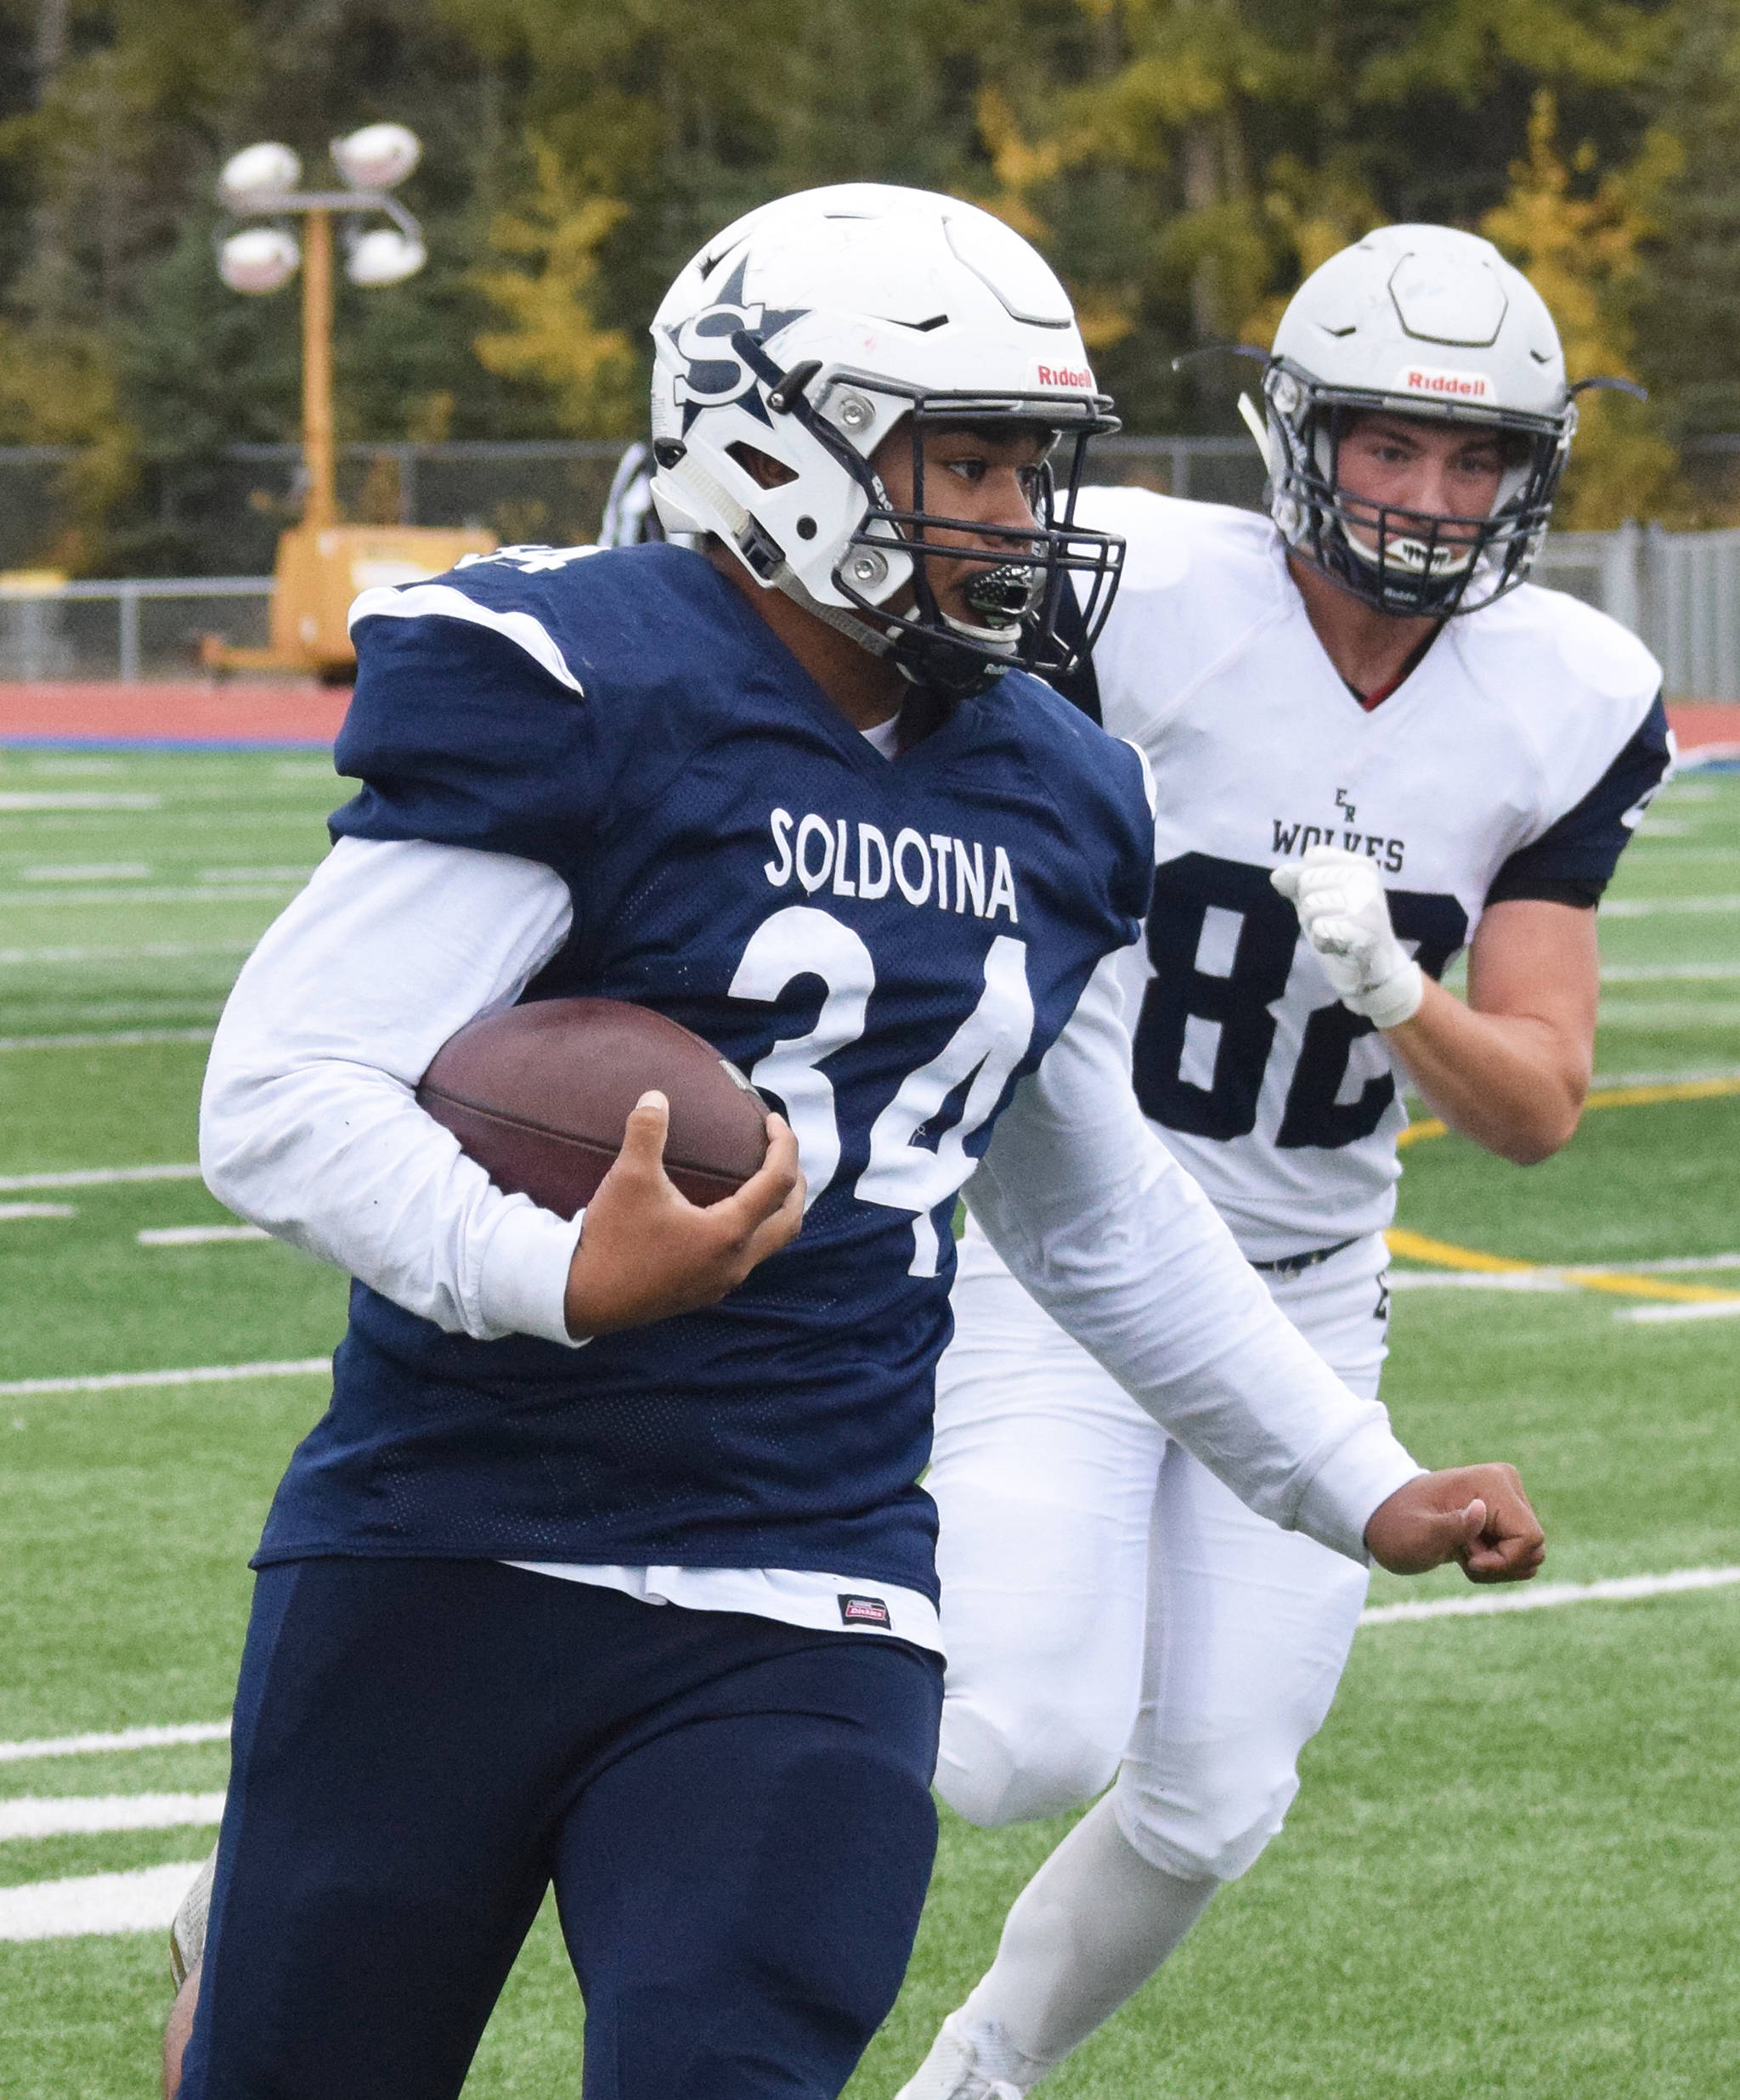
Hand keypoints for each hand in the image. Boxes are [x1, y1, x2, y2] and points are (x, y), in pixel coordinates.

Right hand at [563, 1091, 804, 1336]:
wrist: (582, 1299)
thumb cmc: (611, 1239)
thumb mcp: (628, 1178)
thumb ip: (646, 1131)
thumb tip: (655, 1096)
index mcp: (728, 1232)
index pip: (778, 1182)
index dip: (784, 1145)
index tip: (773, 1120)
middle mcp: (735, 1261)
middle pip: (790, 1219)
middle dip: (795, 1182)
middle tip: (782, 1151)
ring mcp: (721, 1281)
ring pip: (771, 1243)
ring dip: (777, 1209)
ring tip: (763, 1179)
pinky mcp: (704, 1291)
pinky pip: (746, 1257)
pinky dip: (753, 1229)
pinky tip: (726, 1213)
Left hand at [1272, 845, 1422, 1028]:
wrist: (1372, 970)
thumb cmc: (1343, 928)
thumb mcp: (1318, 898)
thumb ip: (1297, 881)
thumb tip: (1278, 875)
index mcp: (1361, 865)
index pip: (1313, 857)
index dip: (1307, 881)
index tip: (1328, 897)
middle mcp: (1367, 880)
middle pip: (1307, 881)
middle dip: (1309, 907)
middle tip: (1334, 921)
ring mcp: (1367, 904)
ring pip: (1310, 905)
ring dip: (1314, 926)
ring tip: (1336, 934)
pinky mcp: (1364, 931)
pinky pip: (1319, 929)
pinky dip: (1321, 942)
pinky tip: (1338, 947)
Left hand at [1365, 1464, 1545, 1582]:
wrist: (1387, 1518)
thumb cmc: (1396, 1527)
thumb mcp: (1416, 1536)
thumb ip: (1450, 1527)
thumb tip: (1482, 1509)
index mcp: (1492, 1483)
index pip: (1529, 1538)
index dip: (1504, 1561)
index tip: (1469, 1559)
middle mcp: (1507, 1484)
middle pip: (1534, 1548)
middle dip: (1499, 1565)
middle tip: (1461, 1554)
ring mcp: (1509, 1499)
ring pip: (1530, 1554)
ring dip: (1497, 1566)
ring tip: (1461, 1550)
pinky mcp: (1507, 1514)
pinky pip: (1521, 1555)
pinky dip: (1496, 1564)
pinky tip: (1467, 1551)